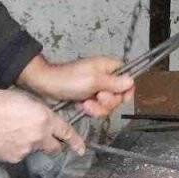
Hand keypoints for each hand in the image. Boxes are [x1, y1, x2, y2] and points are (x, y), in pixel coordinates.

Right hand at [0, 83, 85, 162]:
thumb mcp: (27, 100)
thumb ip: (40, 112)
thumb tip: (43, 120)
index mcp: (45, 118)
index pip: (66, 132)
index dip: (75, 141)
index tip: (81, 149)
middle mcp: (40, 136)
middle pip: (55, 148)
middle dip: (52, 144)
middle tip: (44, 139)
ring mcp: (26, 149)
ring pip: (34, 150)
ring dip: (29, 144)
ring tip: (12, 132)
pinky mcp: (13, 158)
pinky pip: (19, 154)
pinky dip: (15, 148)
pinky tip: (4, 139)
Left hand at [17, 55, 134, 117]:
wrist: (46, 86)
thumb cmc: (69, 80)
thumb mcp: (94, 81)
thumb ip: (114, 82)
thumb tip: (132, 81)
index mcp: (108, 67)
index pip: (128, 79)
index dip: (126, 91)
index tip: (120, 98)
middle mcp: (105, 78)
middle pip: (119, 95)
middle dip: (108, 101)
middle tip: (97, 97)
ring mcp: (96, 89)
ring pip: (108, 105)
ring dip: (98, 108)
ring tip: (86, 104)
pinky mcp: (89, 99)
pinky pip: (98, 109)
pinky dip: (91, 110)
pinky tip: (81, 106)